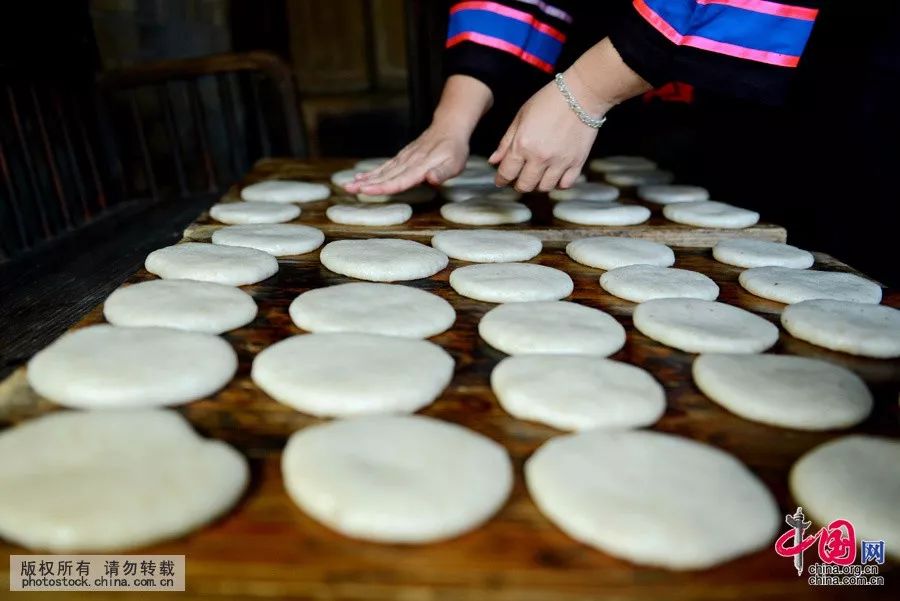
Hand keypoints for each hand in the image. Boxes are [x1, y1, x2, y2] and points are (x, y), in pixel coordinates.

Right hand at [345, 75, 492, 195]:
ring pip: (382, 170)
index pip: (399, 180)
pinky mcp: (402, 157)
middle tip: (347, 189)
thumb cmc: (454, 149)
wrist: (449, 127)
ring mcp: (404, 159)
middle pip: (385, 176)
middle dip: (366, 184)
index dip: (382, 187)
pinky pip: (385, 166)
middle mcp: (408, 162)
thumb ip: (443, 172)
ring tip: (348, 185)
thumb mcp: (455, 163)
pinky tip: (360, 178)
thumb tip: (431, 179)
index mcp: (420, 166)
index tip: (366, 190)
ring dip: (365, 179)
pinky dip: (372, 172)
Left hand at [489, 37, 651, 191]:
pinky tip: (555, 174)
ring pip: (545, 188)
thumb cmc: (548, 101)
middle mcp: (540, 158)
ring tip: (538, 175)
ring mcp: (560, 162)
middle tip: (520, 177)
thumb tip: (493, 161)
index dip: (501, 179)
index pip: (506, 173)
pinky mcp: (577, 163)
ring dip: (538, 184)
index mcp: (522, 145)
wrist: (581, 94)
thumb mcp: (520, 117)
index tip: (501, 180)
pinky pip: (565, 184)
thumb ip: (505, 142)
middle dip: (519, 184)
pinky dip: (559, 183)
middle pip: (525, 186)